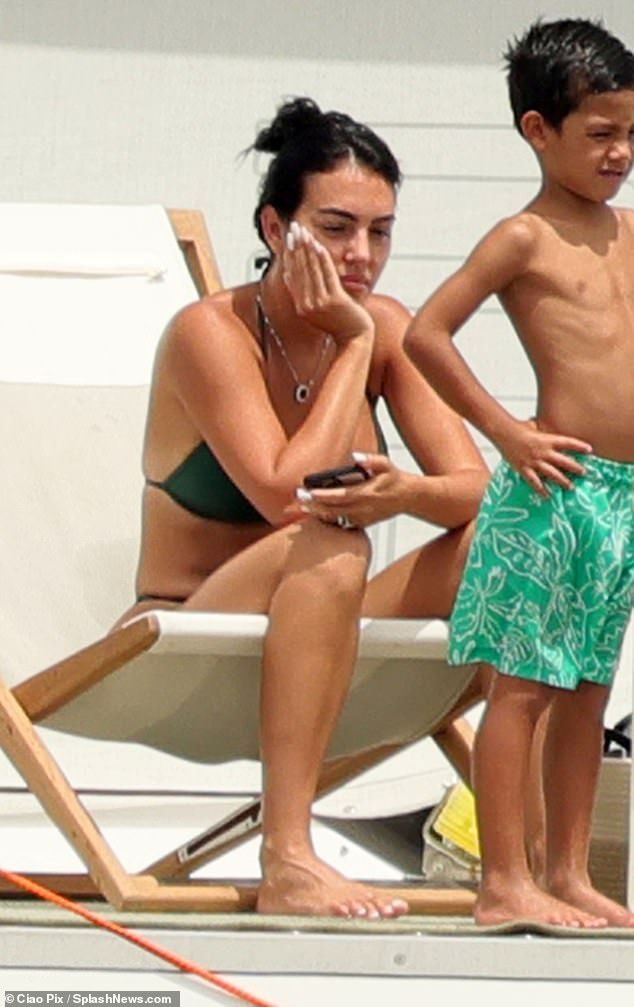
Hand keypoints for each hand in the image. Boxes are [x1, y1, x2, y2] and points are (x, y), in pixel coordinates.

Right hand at [282, 221, 373, 342]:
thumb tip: (292, 274)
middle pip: (298, 269)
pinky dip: (322, 257)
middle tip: (293, 227)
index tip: (288, 238)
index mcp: (300, 306)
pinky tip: (319, 244)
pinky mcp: (334, 300)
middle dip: (296, 246)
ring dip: (307, 247)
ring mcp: (319, 303)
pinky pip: (326, 274)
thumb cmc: (340, 323)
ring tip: (304, 231)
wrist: (354, 339)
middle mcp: (306, 305)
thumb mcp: (318, 308)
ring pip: (310, 269)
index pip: (291, 274)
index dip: (289, 254)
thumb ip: (306, 293)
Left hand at [287, 453, 406, 527]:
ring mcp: (362, 518)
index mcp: (367, 493)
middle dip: (314, 505)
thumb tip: (354, 456)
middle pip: (333, 510)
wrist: (409, 497)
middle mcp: (363, 508)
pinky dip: (328, 518)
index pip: (340, 496)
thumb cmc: (395, 479)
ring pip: (335, 518)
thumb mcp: (386, 464)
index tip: (308, 492)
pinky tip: (316, 512)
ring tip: (301, 506)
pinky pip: (341, 522)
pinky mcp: (362, 523)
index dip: (323, 495)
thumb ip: (370, 459)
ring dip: (318, 513)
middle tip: (297, 499)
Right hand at [497, 419, 591, 495]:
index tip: (589, 450)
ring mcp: (534, 461)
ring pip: (552, 474)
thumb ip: (543, 431)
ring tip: (571, 487)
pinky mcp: (524, 469)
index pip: (567, 443)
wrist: (503, 433)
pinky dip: (542, 490)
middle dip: (575, 468)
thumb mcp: (534, 426)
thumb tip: (547, 426)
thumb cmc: (519, 428)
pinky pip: (535, 482)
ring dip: (563, 481)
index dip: (579, 446)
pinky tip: (548, 496)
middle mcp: (543, 452)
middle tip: (584, 473)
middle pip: (563, 461)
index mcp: (547, 440)